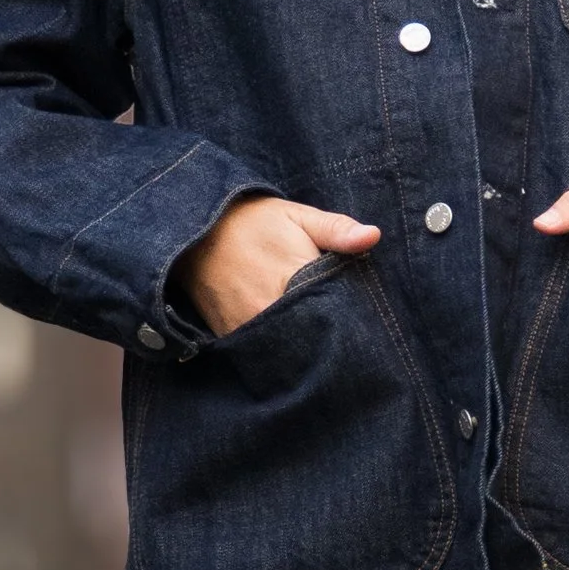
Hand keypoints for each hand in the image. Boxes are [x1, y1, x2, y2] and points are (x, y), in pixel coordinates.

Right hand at [178, 194, 381, 336]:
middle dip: (328, 336)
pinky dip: (276, 350)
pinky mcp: (230, 335)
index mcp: (294, 278)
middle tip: (343, 336)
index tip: (363, 323)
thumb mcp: (297, 216)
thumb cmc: (253, 221)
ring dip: (302, 346)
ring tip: (315, 339)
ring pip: (288, 350)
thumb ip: (336, 229)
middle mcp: (269, 309)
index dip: (351, 319)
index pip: (336, 312)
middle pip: (314, 337)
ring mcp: (247, 326)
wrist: (194, 231)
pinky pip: (261, 352)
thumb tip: (373, 236)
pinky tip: (288, 342)